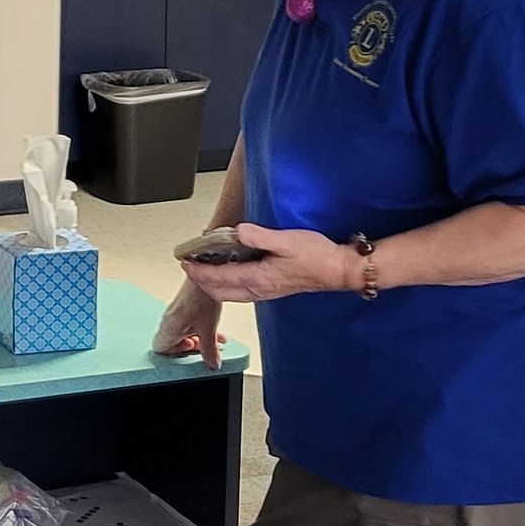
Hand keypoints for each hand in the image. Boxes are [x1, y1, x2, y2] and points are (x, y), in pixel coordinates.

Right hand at [152, 279, 227, 368]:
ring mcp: (174, 312)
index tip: (191, 350)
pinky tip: (212, 326)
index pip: (160, 349)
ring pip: (181, 332)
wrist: (207, 272)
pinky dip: (198, 327)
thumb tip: (212, 363)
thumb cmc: (201, 297)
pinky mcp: (182, 305)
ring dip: (197, 337)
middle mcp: (168, 320)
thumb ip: (210, 350)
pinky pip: (186, 322)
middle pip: (173, 342)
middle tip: (205, 345)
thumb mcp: (209, 329)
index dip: (175, 354)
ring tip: (213, 337)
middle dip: (191, 346)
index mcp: (168, 328)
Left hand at [177, 222, 358, 304]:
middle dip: (201, 280)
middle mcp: (258, 289)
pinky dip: (227, 283)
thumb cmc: (317, 256)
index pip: (219, 277)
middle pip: (219, 291)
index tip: (186, 261)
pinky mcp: (271, 289)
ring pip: (229, 293)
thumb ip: (259, 237)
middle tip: (189, 265)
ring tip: (204, 269)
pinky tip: (229, 272)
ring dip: (213, 283)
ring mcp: (265, 292)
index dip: (199, 271)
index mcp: (258, 278)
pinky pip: (241, 291)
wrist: (338, 271)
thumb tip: (237, 232)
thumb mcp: (287, 240)